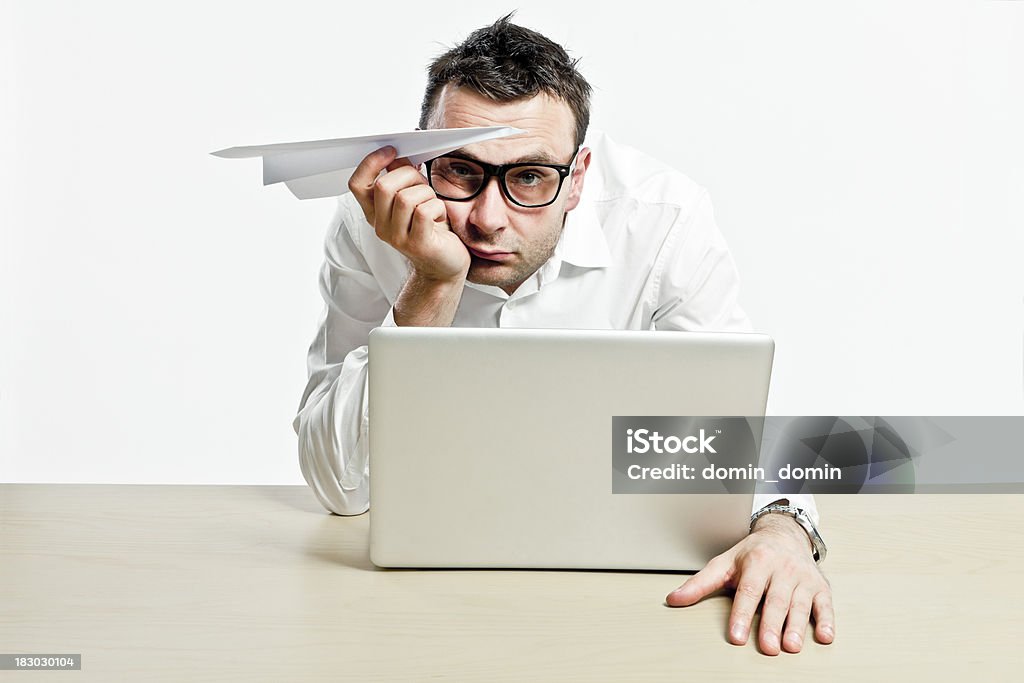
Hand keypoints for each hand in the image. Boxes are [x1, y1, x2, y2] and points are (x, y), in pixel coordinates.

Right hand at [348, 146, 469, 282]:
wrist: (445, 264)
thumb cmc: (431, 229)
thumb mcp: (414, 199)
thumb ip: (402, 178)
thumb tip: (397, 155)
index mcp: (375, 213)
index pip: (357, 184)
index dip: (371, 163)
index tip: (391, 151)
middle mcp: (381, 226)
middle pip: (384, 186)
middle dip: (409, 175)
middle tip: (423, 184)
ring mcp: (397, 237)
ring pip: (406, 197)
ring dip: (426, 193)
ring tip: (433, 204)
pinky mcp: (417, 244)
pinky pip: (424, 211)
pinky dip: (437, 207)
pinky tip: (440, 217)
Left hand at [666, 514, 834, 654]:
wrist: (785, 535)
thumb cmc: (753, 554)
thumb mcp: (724, 563)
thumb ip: (700, 583)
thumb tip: (673, 599)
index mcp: (757, 561)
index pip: (749, 591)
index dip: (742, 614)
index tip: (737, 636)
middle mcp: (782, 569)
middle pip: (776, 600)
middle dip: (772, 625)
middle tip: (768, 648)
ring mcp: (803, 578)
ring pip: (800, 605)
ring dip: (797, 627)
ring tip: (791, 647)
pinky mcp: (820, 587)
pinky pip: (825, 605)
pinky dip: (827, 621)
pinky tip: (824, 637)